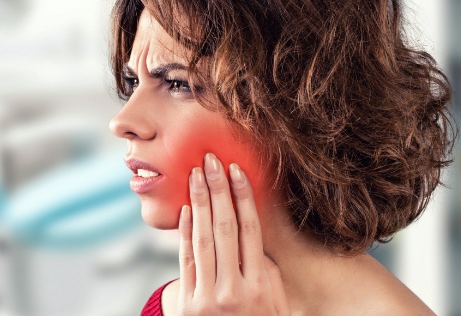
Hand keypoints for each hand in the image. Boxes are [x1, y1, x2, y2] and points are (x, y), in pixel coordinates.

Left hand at [177, 152, 290, 314]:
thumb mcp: (276, 305)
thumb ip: (266, 272)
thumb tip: (253, 240)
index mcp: (261, 287)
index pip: (250, 230)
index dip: (242, 198)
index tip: (236, 172)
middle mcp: (235, 290)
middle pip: (225, 227)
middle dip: (217, 190)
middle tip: (210, 160)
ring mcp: (208, 298)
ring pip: (203, 239)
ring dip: (198, 202)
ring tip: (195, 174)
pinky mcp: (187, 305)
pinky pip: (186, 261)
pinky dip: (184, 233)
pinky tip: (185, 209)